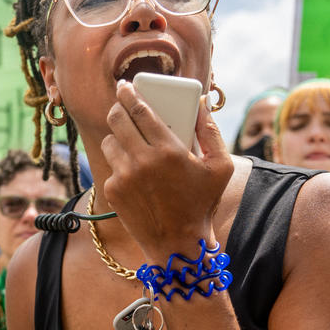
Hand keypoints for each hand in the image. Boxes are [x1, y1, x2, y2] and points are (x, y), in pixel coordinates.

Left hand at [101, 81, 232, 256]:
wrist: (178, 244)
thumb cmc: (202, 203)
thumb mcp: (220, 167)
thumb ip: (210, 130)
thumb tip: (200, 103)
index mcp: (168, 150)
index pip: (140, 110)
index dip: (130, 93)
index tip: (125, 85)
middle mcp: (142, 161)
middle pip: (117, 120)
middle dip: (118, 108)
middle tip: (122, 105)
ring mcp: (124, 176)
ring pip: (109, 141)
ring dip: (117, 136)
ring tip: (130, 141)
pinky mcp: (113, 191)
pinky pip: (111, 166)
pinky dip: (120, 163)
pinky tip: (135, 172)